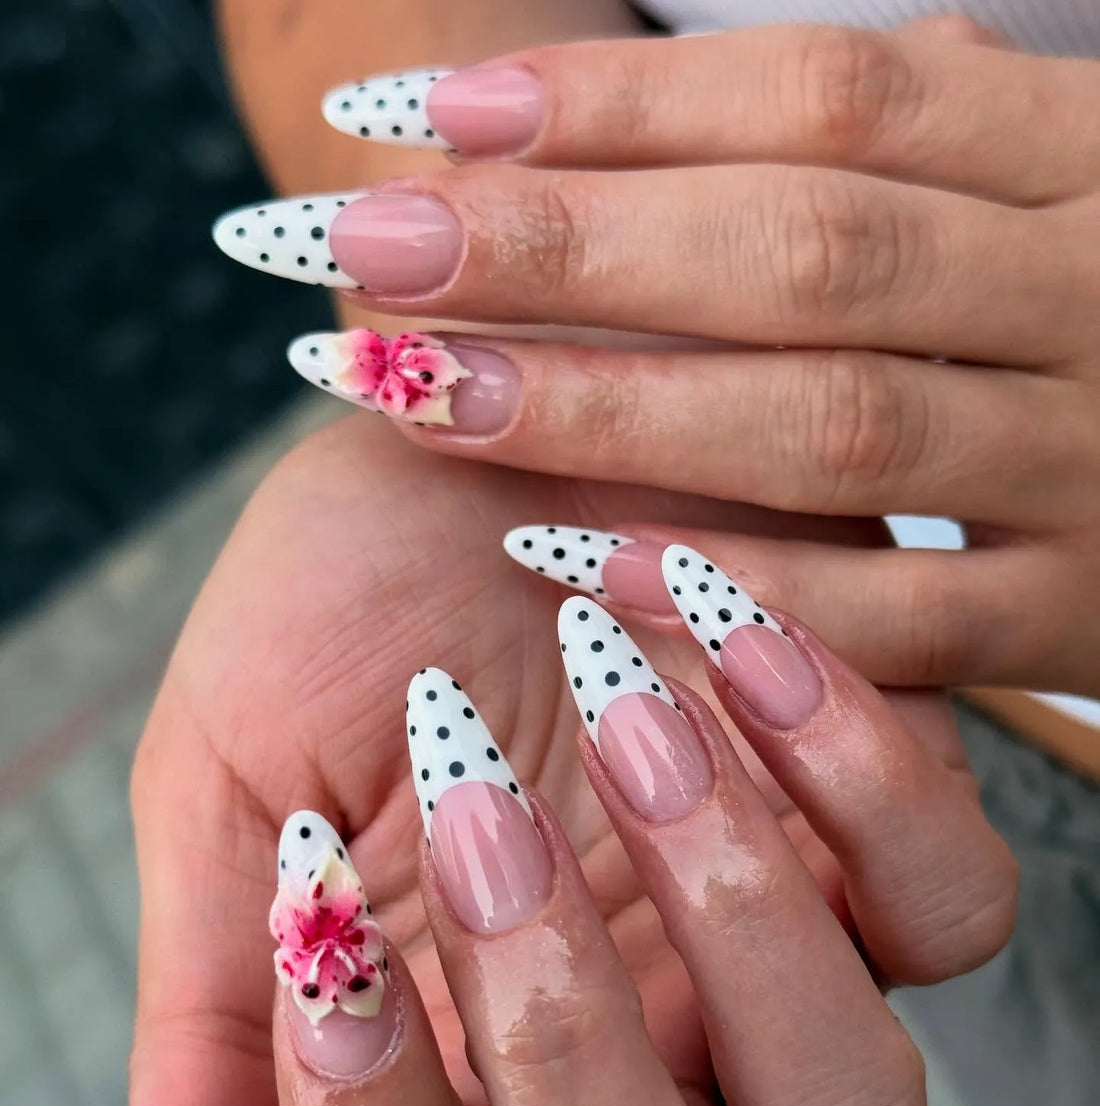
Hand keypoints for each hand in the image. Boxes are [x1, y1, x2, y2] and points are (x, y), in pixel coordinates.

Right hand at [74, 418, 1014, 1105]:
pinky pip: (953, 917)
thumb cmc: (339, 603)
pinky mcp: (891, 849)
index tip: (316, 920)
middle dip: (559, 1057)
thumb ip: (209, 1035)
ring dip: (731, 922)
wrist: (477, 421)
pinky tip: (729, 629)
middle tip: (475, 812)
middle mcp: (631, 1076)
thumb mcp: (233, 791)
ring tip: (614, 697)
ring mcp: (776, 977)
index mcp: (448, 1094)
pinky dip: (861, 783)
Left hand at [214, 22, 1099, 694]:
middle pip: (804, 249)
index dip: (612, 104)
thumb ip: (877, 143)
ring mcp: (1089, 463)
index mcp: (1074, 156)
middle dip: (566, 247)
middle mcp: (1087, 293)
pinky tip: (574, 568)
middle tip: (363, 247)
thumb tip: (615, 107)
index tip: (415, 115)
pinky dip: (738, 592)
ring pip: (837, 427)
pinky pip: (899, 619)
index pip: (825, 95)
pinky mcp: (1079, 615)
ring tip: (424, 394)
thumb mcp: (1030, 181)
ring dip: (612, 409)